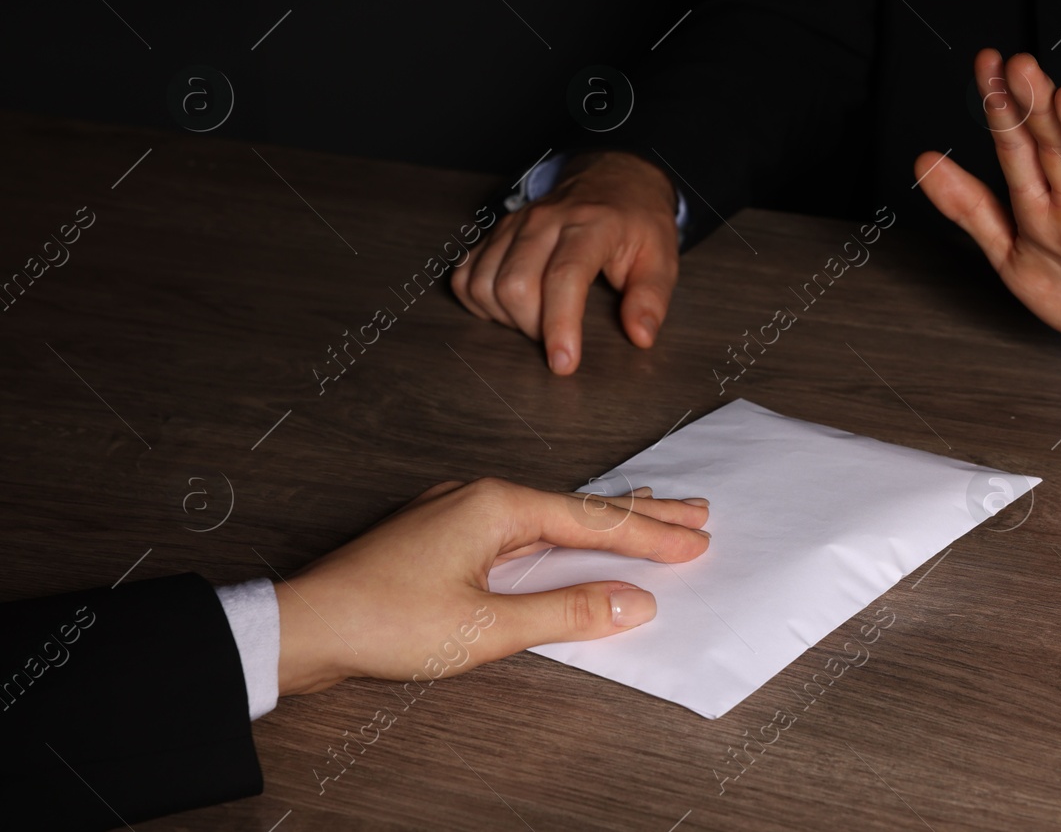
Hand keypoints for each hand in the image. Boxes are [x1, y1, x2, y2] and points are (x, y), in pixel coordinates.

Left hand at [274, 478, 710, 695]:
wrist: (303, 625)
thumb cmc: (383, 622)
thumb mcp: (487, 628)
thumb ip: (567, 613)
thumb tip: (633, 603)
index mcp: (496, 504)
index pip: (593, 521)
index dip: (649, 535)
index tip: (696, 541)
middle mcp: (479, 494)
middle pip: (578, 506)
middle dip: (640, 513)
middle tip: (695, 513)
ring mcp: (458, 510)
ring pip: (549, 514)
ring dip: (601, 523)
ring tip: (649, 520)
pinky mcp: (442, 533)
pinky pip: (520, 525)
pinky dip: (560, 533)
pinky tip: (570, 541)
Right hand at [450, 151, 679, 374]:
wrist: (613, 179)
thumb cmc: (637, 223)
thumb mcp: (662, 258)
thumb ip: (651, 298)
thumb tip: (640, 337)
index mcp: (591, 225)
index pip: (564, 277)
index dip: (560, 325)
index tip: (564, 364)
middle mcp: (545, 220)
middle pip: (514, 285)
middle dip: (532, 327)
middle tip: (559, 336)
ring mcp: (515, 224)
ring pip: (484, 282)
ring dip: (506, 317)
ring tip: (538, 319)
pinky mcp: (495, 232)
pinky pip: (466, 274)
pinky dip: (479, 301)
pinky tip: (509, 306)